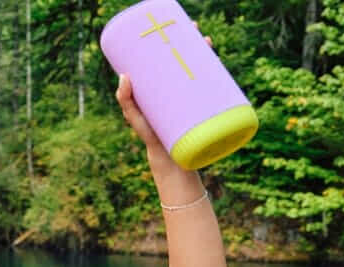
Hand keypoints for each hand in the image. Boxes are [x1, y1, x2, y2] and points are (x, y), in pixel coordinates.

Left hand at [115, 27, 212, 161]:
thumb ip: (126, 99)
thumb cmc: (149, 135)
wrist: (169, 159)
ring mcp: (193, 98)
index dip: (177, 44)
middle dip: (195, 45)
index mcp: (165, 88)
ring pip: (203, 72)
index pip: (172, 61)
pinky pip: (213, 88)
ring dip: (208, 56)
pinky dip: (219, 75)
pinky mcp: (204, 109)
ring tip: (207, 45)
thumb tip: (123, 75)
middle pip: (189, 62)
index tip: (178, 30)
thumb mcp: (134, 116)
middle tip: (198, 34)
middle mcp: (180, 90)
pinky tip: (221, 66)